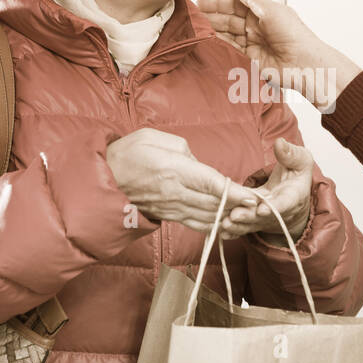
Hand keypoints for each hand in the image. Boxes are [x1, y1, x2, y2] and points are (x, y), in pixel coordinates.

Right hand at [105, 128, 264, 235]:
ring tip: (248, 217)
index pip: (211, 184)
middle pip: (213, 204)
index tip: (252, 197)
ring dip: (229, 218)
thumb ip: (182, 149)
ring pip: (207, 217)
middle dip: (238, 207)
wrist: (101, 179)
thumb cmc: (127, 153)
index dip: (234, 192)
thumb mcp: (154, 137)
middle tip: (260, 207)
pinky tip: (227, 224)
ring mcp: (171, 208)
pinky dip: (213, 225)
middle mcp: (174, 193)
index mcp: (173, 170)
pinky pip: (195, 223)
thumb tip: (197, 163)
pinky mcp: (168, 216)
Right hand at [199, 0, 359, 110]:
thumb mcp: (272, 10)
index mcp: (262, 13)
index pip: (235, 5)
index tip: (200, 2)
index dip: (217, 3)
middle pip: (228, 20)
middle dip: (210, 17)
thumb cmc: (294, 35)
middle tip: (192, 16)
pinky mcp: (249, 60)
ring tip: (195, 28)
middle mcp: (255, 27)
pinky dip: (218, 46)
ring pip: (227, 35)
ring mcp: (252, 44)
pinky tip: (207, 42)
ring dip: (212, 31)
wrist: (305, 65)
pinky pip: (230, 50)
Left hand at [225, 137, 313, 244]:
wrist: (294, 193)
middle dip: (249, 217)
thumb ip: (290, 154)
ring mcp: (267, 218)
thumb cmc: (297, 173)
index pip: (285, 202)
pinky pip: (245, 227)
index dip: (274, 207)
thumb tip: (279, 143)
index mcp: (293, 195)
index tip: (262, 209)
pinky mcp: (256, 221)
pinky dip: (234, 231)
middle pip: (264, 217)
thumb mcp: (300, 160)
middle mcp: (281, 211)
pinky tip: (222, 231)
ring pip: (253, 223)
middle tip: (234, 216)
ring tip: (224, 224)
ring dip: (238, 225)